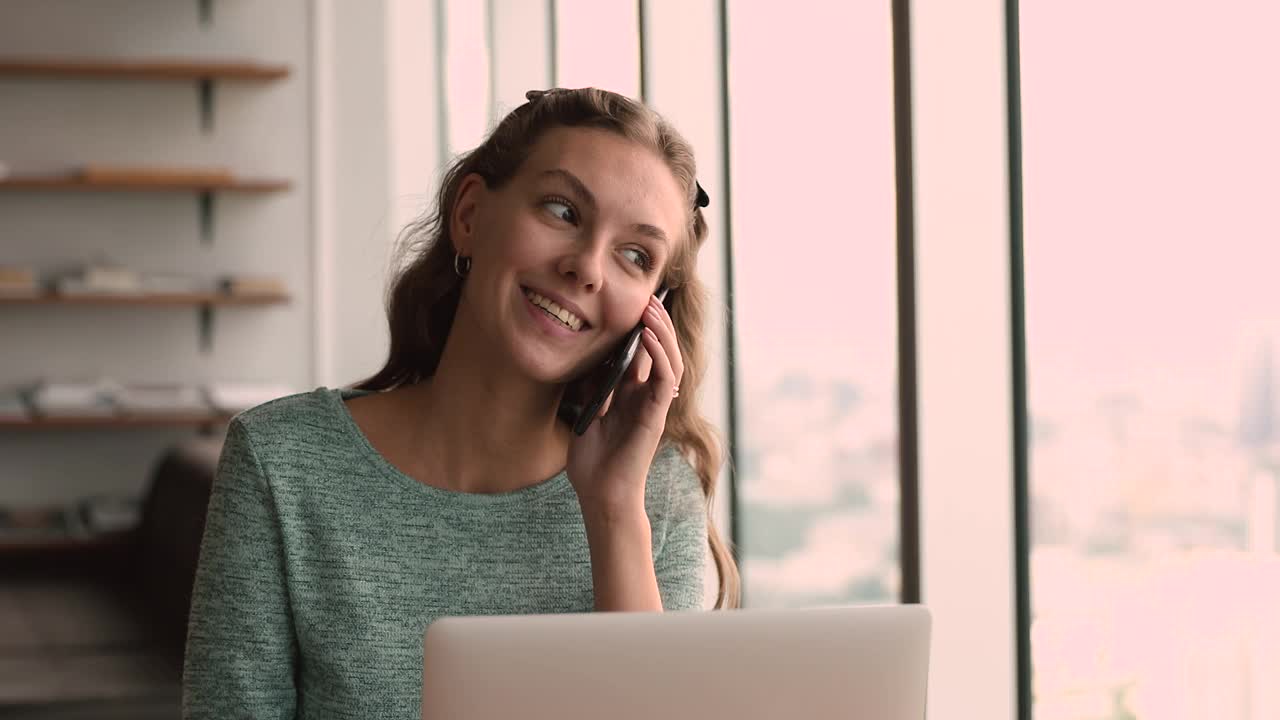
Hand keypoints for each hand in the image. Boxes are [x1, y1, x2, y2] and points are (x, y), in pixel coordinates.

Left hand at [565, 294, 683, 511]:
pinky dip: (658, 356)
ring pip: (669, 361)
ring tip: (651, 310)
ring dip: (662, 334)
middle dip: (657, 323)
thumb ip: (593, 386)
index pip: (645, 353)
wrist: (600, 494)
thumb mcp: (585, 412)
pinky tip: (648, 338)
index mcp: (632, 395)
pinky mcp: (656, 416)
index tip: (636, 303)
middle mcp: (646, 397)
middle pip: (662, 351)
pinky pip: (663, 380)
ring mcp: (653, 406)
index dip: (645, 328)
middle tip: (648, 298)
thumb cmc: (591, 460)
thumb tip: (591, 357)